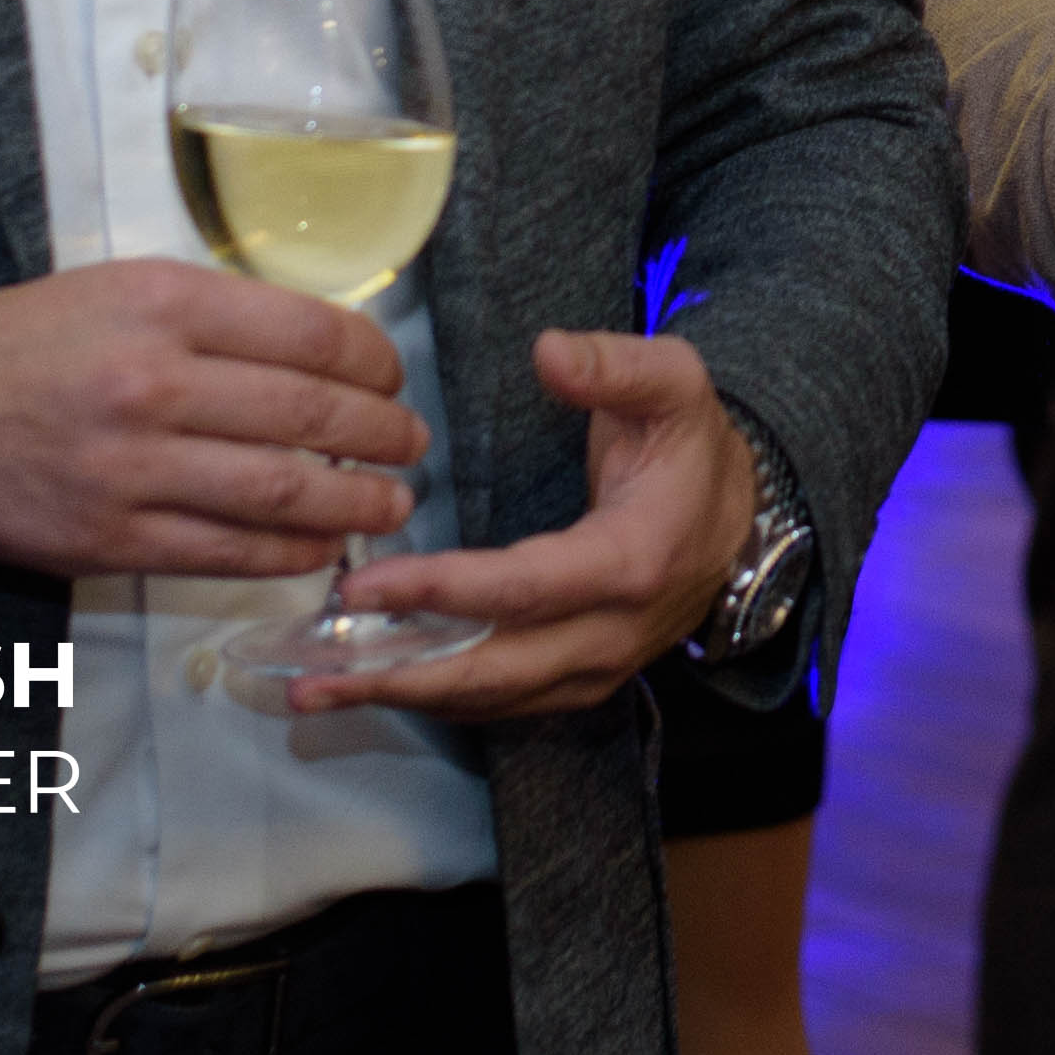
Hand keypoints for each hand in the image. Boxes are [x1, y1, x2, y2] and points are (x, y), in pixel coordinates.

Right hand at [0, 261, 424, 580]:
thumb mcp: (126, 289)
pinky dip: (289, 553)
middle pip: (309, 416)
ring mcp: (133, 469)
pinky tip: (321, 546)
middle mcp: (154, 384)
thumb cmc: (29, 341)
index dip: (374, 363)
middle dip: (381, 435)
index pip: (310, 335)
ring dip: (354, 503)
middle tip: (411, 443)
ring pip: (280, 492)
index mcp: (166, 305)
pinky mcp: (111, 539)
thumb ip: (220, 317)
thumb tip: (326, 354)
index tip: (392, 378)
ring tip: (391, 502)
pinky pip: (226, 554)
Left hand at [300, 327, 753, 724]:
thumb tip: (547, 351)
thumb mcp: (674, 385)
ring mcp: (597, 668)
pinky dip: (437, 697)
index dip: (441, 592)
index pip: (523, 589)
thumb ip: (615, 365)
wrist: (740, 517)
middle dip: (400, 672)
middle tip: (314, 668)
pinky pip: (502, 702)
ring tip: (318, 688)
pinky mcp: (579, 683)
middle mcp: (612, 633)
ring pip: (492, 698)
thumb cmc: (692, 445)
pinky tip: (376, 684)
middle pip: (495, 669)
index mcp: (632, 562)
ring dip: (404, 695)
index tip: (363, 587)